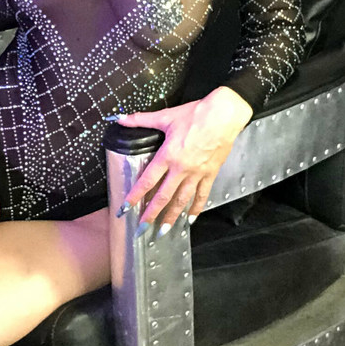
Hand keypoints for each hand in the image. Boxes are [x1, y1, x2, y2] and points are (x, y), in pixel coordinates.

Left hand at [113, 87, 252, 232]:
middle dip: (151, 214)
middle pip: (163, 196)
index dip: (135, 196)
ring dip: (171, 217)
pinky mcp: (211, 173)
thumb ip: (140, 120)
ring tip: (162, 231)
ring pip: (182, 200)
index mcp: (168, 155)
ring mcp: (197, 173)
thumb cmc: (196, 114)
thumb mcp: (166, 116)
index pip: (147, 181)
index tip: (125, 209)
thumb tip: (119, 119)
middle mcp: (181, 168)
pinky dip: (196, 208)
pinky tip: (190, 219)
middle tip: (141, 229)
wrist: (224, 114)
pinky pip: (202, 195)